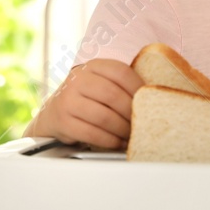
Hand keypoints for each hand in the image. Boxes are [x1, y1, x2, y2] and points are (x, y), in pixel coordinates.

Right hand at [27, 59, 141, 149]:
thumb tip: (156, 97)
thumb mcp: (100, 83)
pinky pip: (92, 133)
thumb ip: (121, 86)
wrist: (53, 114)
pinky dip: (110, 141)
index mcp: (92, 66)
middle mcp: (77, 80)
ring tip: (131, 135)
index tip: (149, 101)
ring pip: (103, 116)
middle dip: (131, 113)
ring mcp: (67, 100)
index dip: (138, 88)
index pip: (120, 72)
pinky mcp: (63, 121)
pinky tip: (118, 143)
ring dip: (122, 129)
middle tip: (141, 123)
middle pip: (113, 95)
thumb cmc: (87, 99)